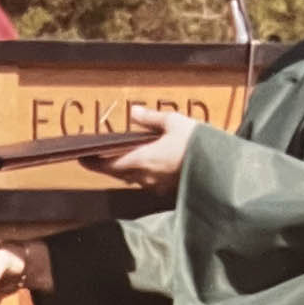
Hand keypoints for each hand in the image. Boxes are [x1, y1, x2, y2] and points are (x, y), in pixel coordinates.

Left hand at [80, 105, 198, 196]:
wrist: (222, 170)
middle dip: (107, 165)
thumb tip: (134, 113)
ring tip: (123, 156)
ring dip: (126, 169)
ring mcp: (157, 187)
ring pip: (133, 179)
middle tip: (97, 157)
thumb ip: (151, 119)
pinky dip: (143, 173)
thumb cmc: (197, 145)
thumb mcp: (174, 123)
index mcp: (141, 160)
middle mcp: (145, 177)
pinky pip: (149, 183)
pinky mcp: (169, 191)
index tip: (81, 158)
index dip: (92, 163)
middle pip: (118, 173)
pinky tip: (150, 164)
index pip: (107, 165)